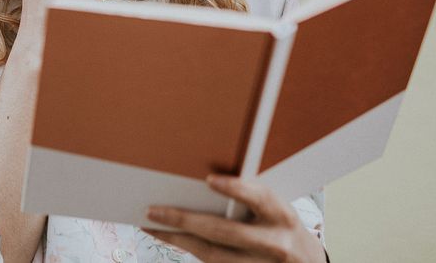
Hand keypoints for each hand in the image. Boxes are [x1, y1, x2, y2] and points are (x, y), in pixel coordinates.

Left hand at [141, 174, 326, 262]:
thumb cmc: (282, 226)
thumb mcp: (277, 210)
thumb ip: (251, 200)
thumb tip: (202, 183)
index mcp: (283, 217)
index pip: (261, 199)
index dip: (236, 189)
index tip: (209, 179)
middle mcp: (275, 244)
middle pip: (226, 233)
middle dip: (186, 220)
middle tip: (154, 210)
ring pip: (213, 255)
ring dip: (178, 240)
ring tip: (152, 226)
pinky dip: (190, 250)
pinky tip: (171, 238)